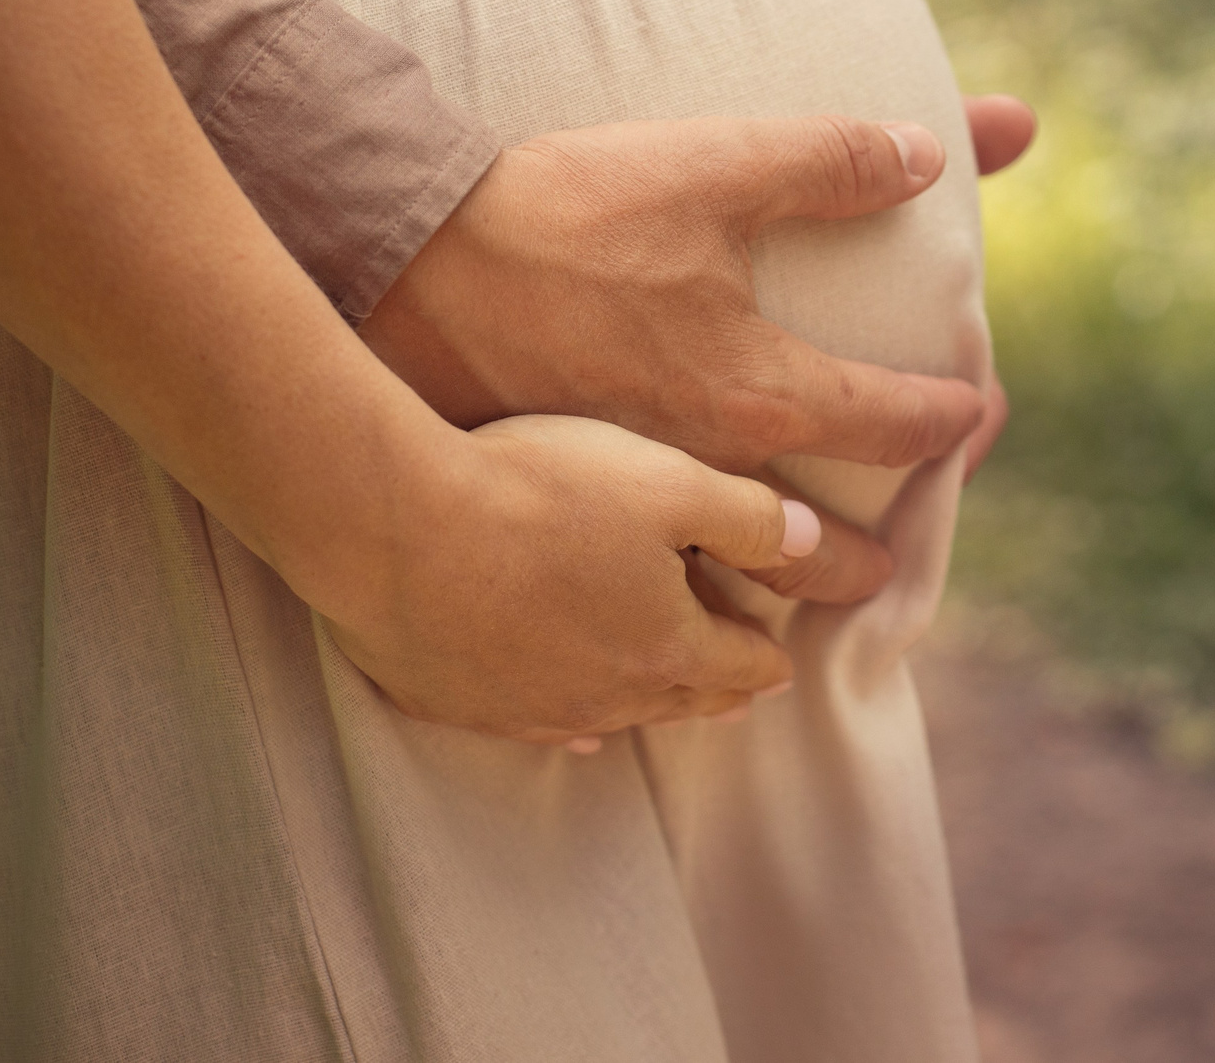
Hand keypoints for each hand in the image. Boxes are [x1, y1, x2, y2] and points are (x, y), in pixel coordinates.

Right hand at [327, 413, 827, 741]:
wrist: (396, 523)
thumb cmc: (538, 491)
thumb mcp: (669, 482)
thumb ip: (752, 516)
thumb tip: (817, 544)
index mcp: (666, 646)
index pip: (737, 662)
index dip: (764, 658)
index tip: (780, 665)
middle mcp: (605, 696)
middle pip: (679, 700)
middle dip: (715, 692)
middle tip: (739, 694)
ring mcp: (528, 709)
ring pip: (608, 718)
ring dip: (643, 708)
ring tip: (665, 707)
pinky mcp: (460, 703)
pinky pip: (530, 727)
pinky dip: (562, 724)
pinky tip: (568, 732)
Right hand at [358, 100, 1033, 601]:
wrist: (393, 269)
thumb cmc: (556, 219)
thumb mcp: (709, 165)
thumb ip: (830, 161)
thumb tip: (934, 152)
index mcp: (755, 393)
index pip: (886, 423)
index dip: (945, 420)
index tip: (974, 417)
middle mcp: (698, 473)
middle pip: (807, 548)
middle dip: (859, 561)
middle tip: (890, 571)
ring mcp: (619, 505)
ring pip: (713, 587)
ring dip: (759, 603)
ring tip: (783, 610)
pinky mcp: (548, 504)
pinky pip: (620, 592)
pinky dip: (651, 613)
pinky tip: (648, 616)